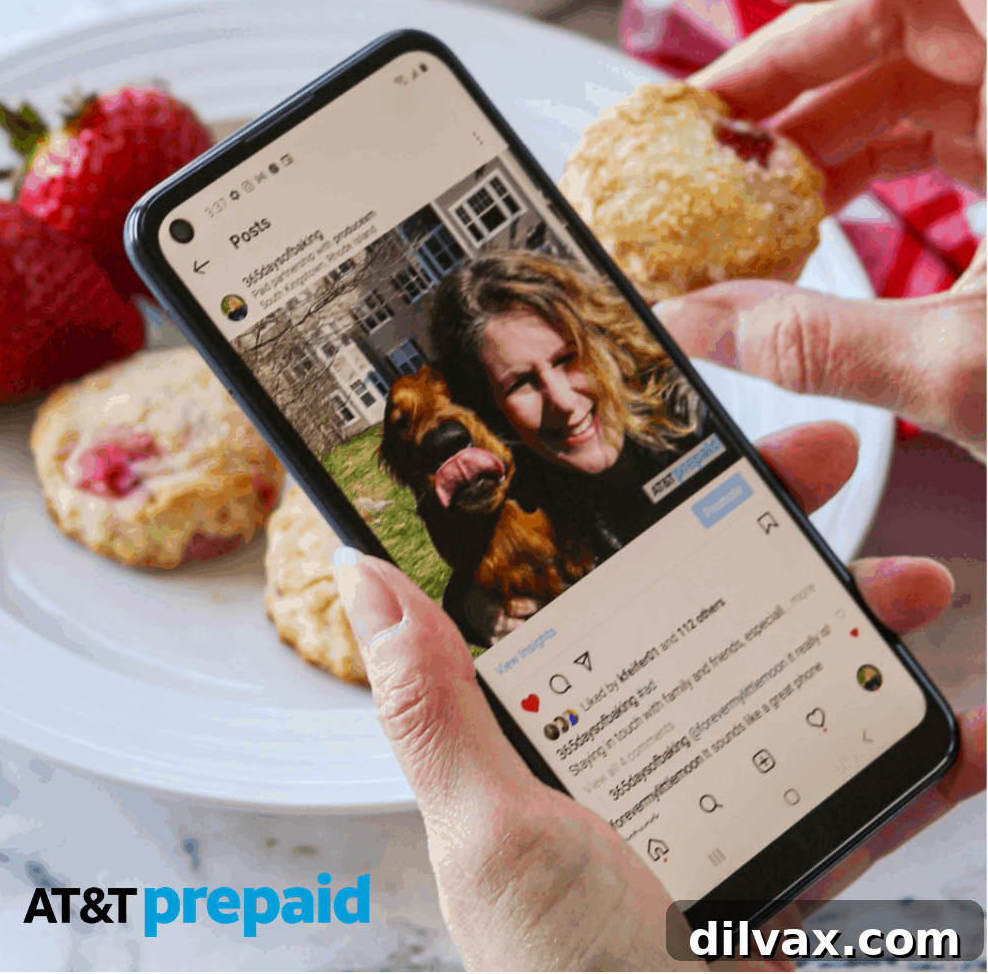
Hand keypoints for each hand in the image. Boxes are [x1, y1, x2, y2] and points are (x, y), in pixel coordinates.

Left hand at [334, 421, 983, 971]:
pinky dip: (930, 754)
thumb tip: (365, 575)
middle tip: (833, 466)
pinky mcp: (789, 853)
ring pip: (800, 675)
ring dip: (869, 621)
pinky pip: (867, 790)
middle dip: (776, 528)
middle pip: (709, 604)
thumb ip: (433, 709)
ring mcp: (718, 793)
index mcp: (554, 722)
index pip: (596, 579)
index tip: (694, 438)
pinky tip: (975, 721)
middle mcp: (634, 742)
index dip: (644, 500)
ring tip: (921, 586)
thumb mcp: (489, 835)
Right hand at [657, 0, 985, 460]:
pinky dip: (882, 158)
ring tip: (751, 177)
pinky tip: (822, 201)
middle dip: (804, 65)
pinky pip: (952, 135)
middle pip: (913, 17)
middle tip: (719, 126)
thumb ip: (818, 341)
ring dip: (831, 121)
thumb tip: (701, 327)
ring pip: (924, 80)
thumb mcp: (970, 364)